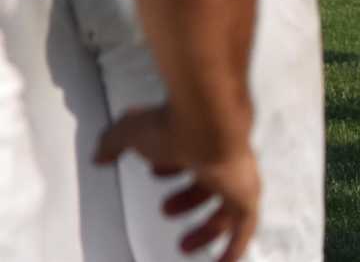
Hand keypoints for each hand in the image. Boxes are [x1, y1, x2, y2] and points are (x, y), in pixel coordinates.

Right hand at [96, 106, 260, 260]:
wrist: (207, 125)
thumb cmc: (173, 125)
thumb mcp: (131, 132)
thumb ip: (114, 143)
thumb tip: (101, 155)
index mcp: (199, 138)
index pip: (188, 155)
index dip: (169, 167)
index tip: (154, 173)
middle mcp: (223, 156)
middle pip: (211, 184)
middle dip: (188, 200)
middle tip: (167, 211)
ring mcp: (238, 177)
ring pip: (228, 208)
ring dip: (207, 228)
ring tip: (184, 245)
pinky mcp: (246, 197)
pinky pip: (245, 228)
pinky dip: (234, 246)